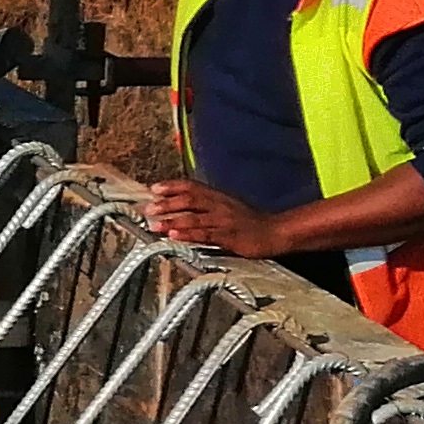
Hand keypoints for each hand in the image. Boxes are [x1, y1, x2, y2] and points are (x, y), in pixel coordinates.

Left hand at [144, 178, 276, 255]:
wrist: (275, 232)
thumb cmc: (251, 223)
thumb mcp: (228, 208)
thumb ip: (208, 206)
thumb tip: (184, 207)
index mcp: (218, 197)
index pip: (192, 186)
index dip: (173, 186)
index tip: (154, 188)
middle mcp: (219, 205)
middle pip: (189, 199)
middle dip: (167, 203)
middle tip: (148, 208)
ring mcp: (223, 221)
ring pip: (194, 217)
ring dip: (172, 220)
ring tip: (154, 225)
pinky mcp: (228, 236)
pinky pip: (205, 235)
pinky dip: (188, 234)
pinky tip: (175, 236)